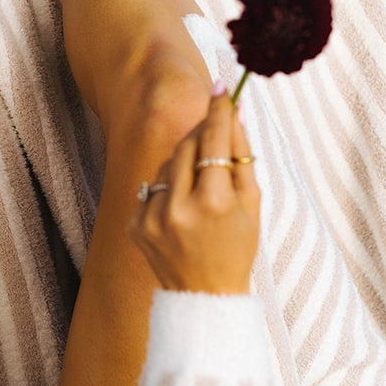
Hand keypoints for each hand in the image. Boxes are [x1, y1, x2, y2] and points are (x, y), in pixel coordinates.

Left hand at [130, 91, 259, 293]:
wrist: (205, 297)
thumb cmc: (236, 247)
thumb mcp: (251, 202)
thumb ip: (242, 155)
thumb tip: (235, 112)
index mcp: (213, 202)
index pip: (214, 140)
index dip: (218, 111)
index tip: (221, 88)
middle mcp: (178, 208)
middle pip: (186, 144)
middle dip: (201, 133)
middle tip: (214, 130)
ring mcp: (152, 217)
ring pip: (166, 164)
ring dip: (183, 165)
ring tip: (200, 191)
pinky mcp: (134, 225)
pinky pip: (151, 188)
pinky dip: (166, 190)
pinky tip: (180, 213)